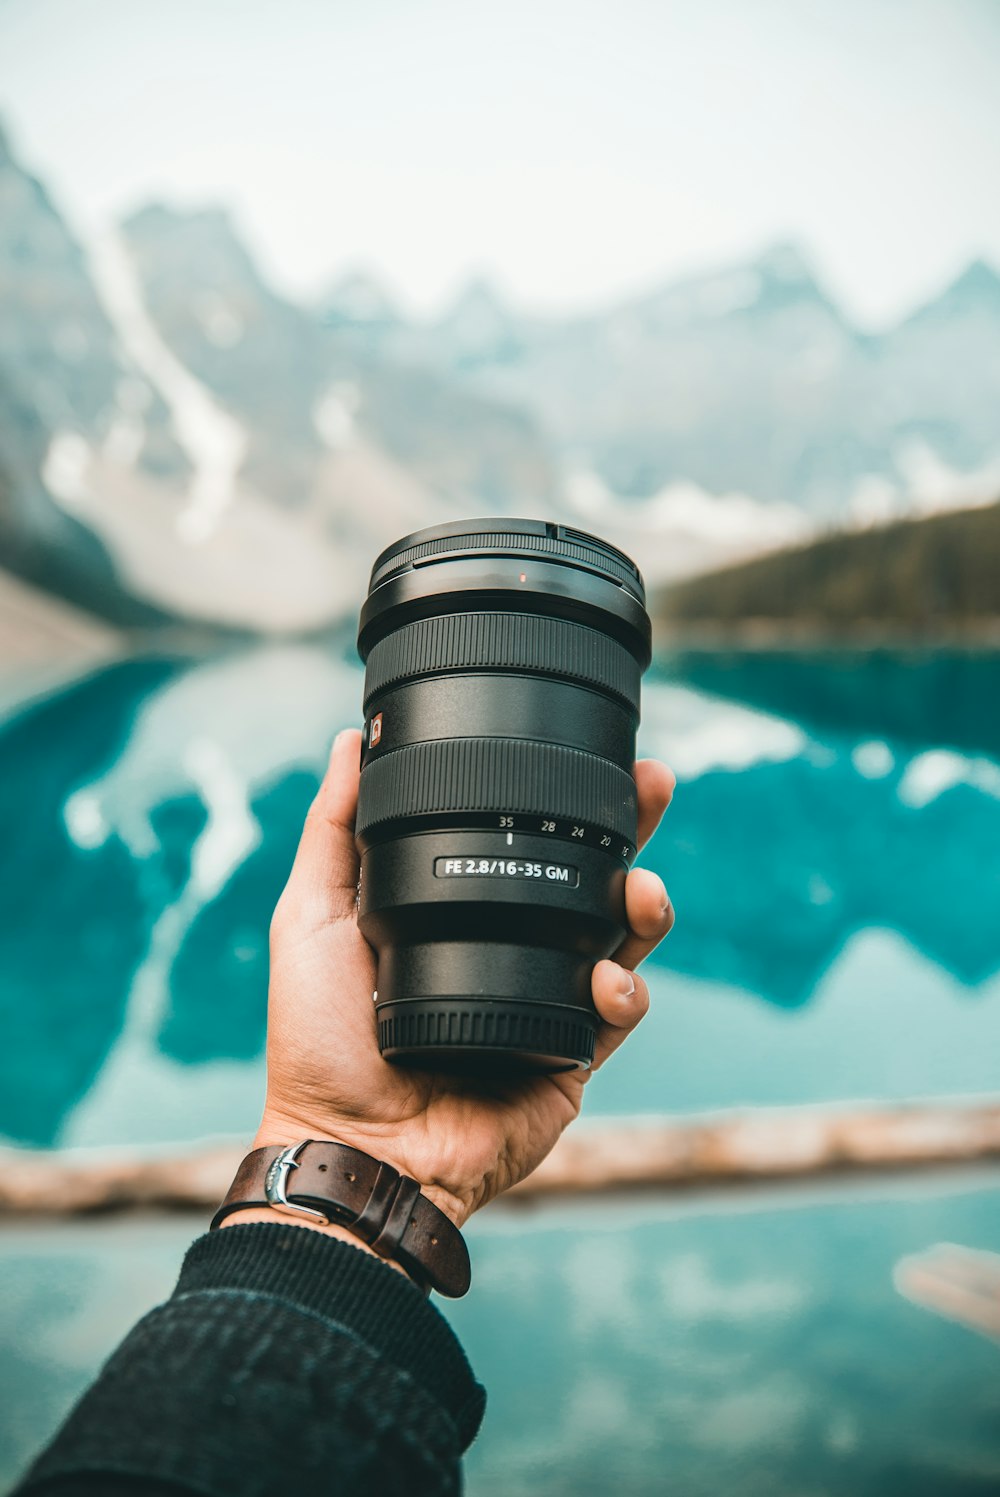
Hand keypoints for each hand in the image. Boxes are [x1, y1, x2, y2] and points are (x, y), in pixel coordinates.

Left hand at [252, 729, 674, 1229]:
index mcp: (456, 911)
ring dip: (646, 905)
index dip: (560, 795)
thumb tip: (351, 740)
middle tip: (655, 786)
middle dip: (631, 830)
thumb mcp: (309, 916)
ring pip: (621, 939)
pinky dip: (624, 991)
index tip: (584, 749)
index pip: (522, 839)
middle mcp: (508, 950)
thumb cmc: (317, 1041)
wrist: (348, 1148)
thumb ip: (334, 829)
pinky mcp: (568, 1059)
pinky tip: (606, 981)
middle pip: (588, 877)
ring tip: (644, 891)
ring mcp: (544, 1004)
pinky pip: (618, 1014)